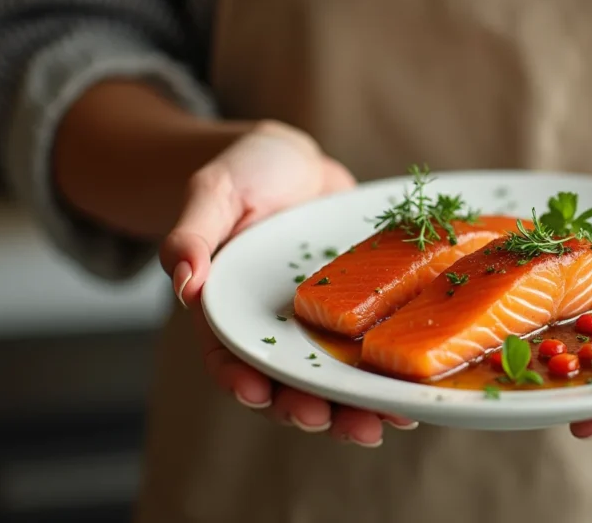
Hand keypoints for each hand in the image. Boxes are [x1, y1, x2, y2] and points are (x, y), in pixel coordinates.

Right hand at [158, 120, 415, 446]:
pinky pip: (368, 354)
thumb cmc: (246, 173)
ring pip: (331, 380)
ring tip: (374, 427)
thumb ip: (192, 236)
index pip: (228, 357)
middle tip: (324, 420)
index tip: (255, 393)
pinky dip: (385, 381)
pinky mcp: (355, 316)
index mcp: (230, 312)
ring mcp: (317, 328)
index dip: (240, 380)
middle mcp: (274, 330)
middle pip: (285, 383)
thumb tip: (183, 281)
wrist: (297, 163)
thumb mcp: (213, 194)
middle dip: (304, 409)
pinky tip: (408, 399)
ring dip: (350, 410)